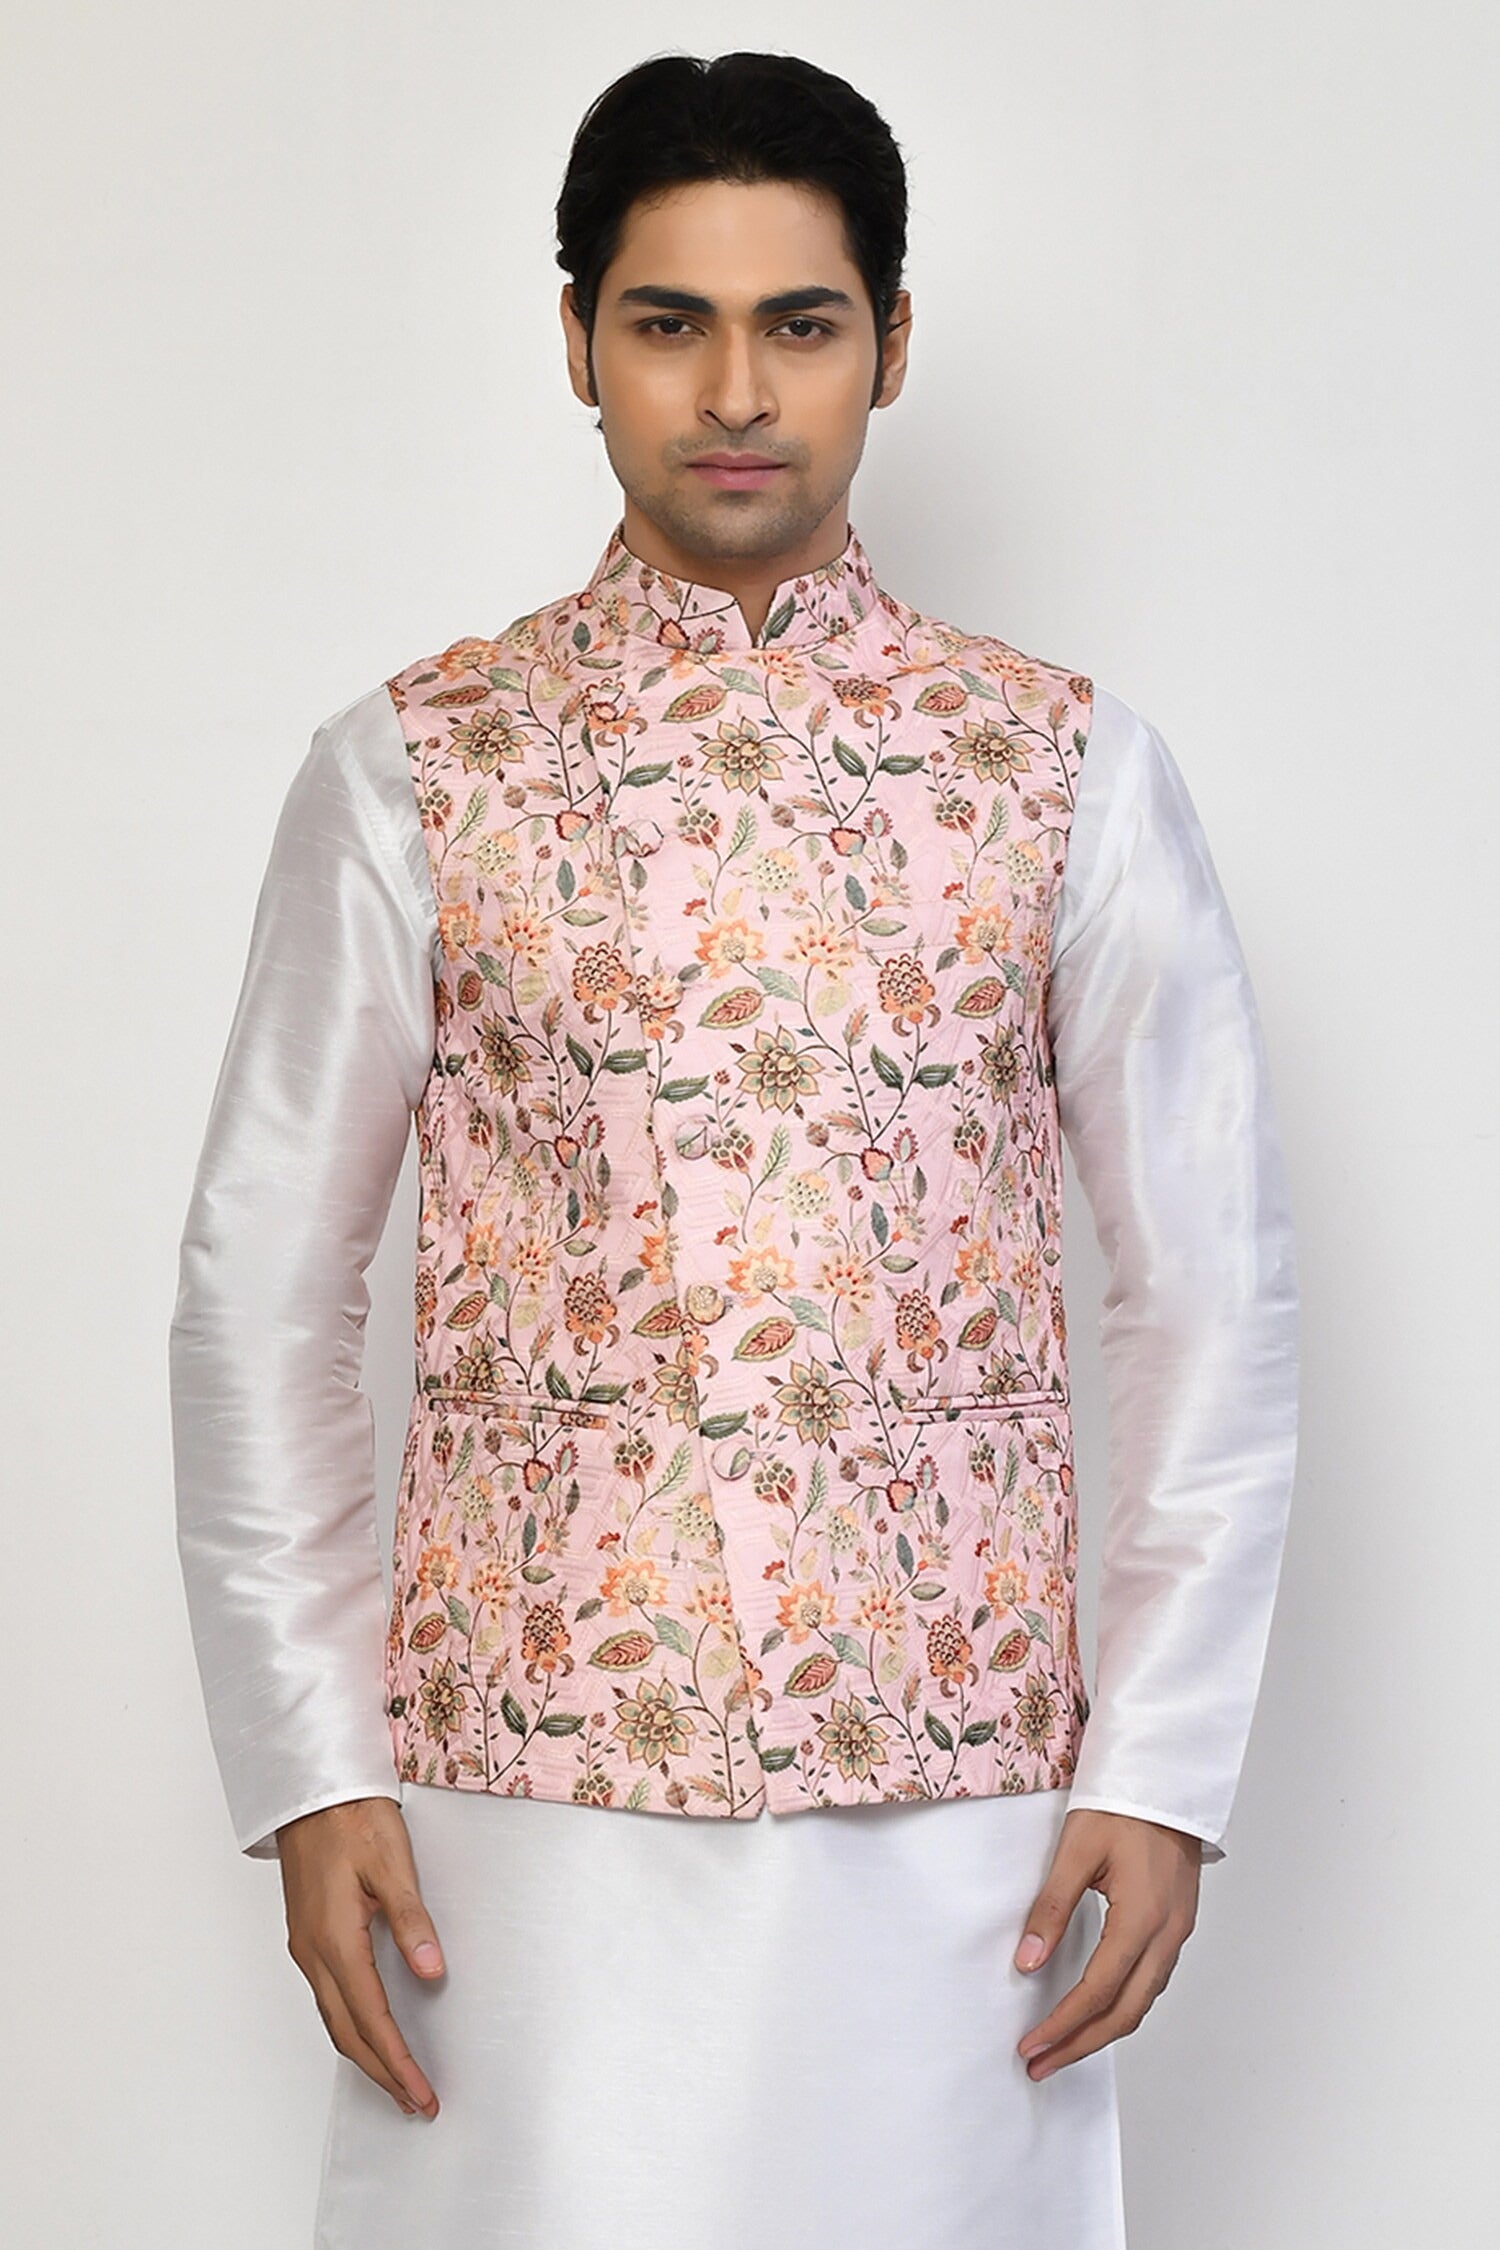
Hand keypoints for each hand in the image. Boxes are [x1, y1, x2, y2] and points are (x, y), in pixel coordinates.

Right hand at [278, 1796, 444, 2117]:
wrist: (311, 1791)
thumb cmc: (351, 1819)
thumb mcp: (391, 1864)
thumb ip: (411, 1921)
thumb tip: (432, 1972)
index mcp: (335, 1940)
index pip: (371, 2019)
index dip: (398, 2062)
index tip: (422, 2093)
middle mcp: (314, 1952)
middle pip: (347, 2033)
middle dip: (382, 2073)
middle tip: (416, 2102)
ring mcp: (306, 1946)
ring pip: (333, 2019)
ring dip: (365, 2055)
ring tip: (397, 2080)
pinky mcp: (308, 1935)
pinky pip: (328, 1997)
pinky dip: (350, 2026)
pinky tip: (368, 2030)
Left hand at [1012, 1808, 1201, 2077]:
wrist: (1166, 1781)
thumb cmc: (1120, 1806)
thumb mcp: (1076, 1852)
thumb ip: (1050, 1908)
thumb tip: (1026, 1962)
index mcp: (1141, 1918)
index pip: (1098, 1991)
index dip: (1063, 2025)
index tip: (1031, 2045)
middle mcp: (1166, 1934)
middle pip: (1125, 2012)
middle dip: (1081, 2044)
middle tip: (1041, 2063)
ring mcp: (1177, 1932)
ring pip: (1143, 2002)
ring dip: (1102, 2030)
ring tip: (1063, 2046)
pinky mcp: (1177, 1925)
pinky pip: (1153, 1981)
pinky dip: (1123, 2005)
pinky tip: (1098, 2009)